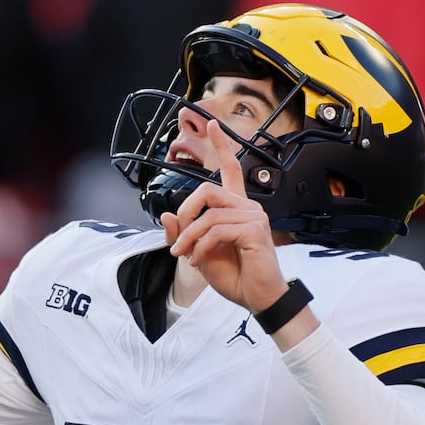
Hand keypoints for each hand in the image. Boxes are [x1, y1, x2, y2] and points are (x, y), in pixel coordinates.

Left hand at [162, 119, 288, 312]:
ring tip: (186, 255)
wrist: (258, 299)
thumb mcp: (200, 253)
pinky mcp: (254, 231)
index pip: (231, 170)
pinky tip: (199, 260)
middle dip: (185, 212)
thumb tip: (166, 214)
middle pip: (208, 189)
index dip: (222, 145)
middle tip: (177, 238)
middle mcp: (248, 207)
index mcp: (237, 209)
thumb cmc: (237, 277)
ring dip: (189, 237)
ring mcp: (254, 217)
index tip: (214, 124)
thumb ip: (183, 234)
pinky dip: (201, 246)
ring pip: (208, 214)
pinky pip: (216, 229)